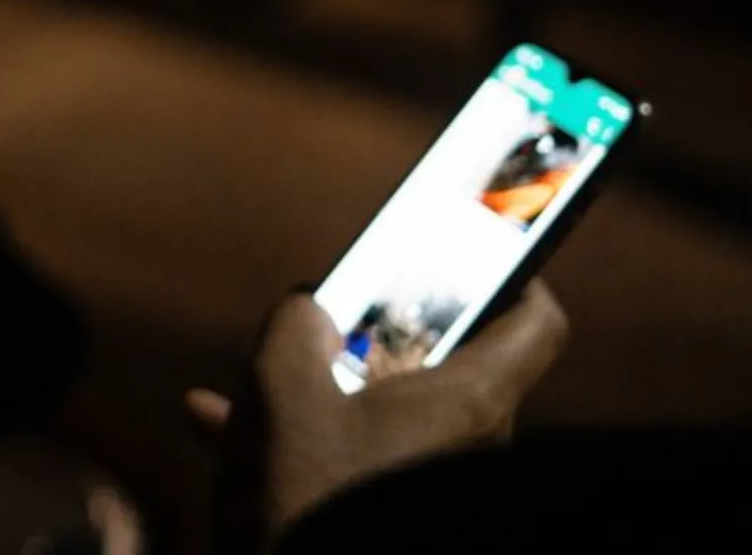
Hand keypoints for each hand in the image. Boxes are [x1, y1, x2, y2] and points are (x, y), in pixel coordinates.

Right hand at [187, 282, 567, 553]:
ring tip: (247, 378)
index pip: (536, 323)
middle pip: (445, 359)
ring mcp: (431, 479)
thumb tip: (311, 308)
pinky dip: (305, 433)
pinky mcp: (386, 506)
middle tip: (322, 314)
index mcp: (468, 404)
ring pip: (386, 407)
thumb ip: (298, 324)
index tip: (473, 246)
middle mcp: (468, 445)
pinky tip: (216, 424)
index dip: (513, 273)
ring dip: (321, 383)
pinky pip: (358, 454)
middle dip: (371, 330)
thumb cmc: (304, 501)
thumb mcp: (280, 389)